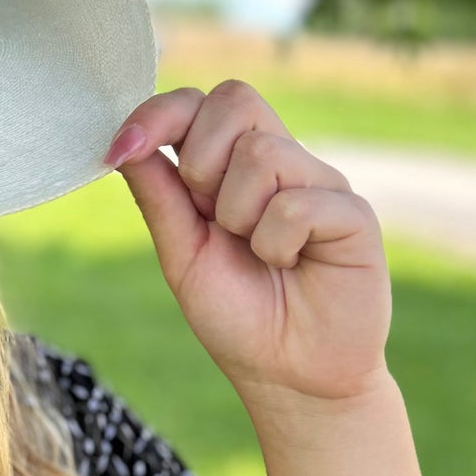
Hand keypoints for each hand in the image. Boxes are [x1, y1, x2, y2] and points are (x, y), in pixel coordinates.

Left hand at [104, 79, 392, 406]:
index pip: (200, 103)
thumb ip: (159, 197)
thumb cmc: (238, 315)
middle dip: (201, 161)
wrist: (288, 375)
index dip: (159, 113)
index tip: (121, 148)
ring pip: (262, 153)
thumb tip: (124, 142)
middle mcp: (279, 164)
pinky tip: (292, 266)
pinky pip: (298, 203)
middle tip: (213, 220)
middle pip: (235, 99)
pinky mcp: (353, 214)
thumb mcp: (181, 255)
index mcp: (232, 169)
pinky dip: (277, 243)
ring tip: (259, 255)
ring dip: (239, 215)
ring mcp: (319, 184)